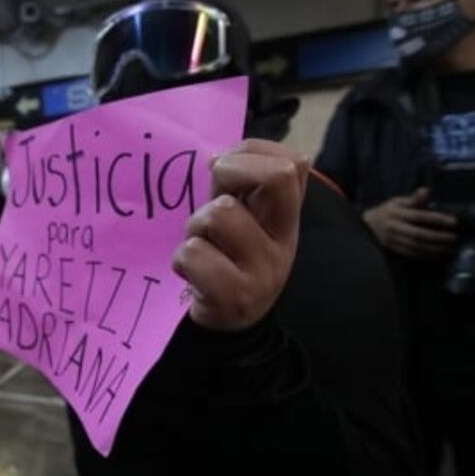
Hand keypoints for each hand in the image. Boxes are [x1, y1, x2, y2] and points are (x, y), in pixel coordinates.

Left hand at [173, 140, 308, 331]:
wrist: (228, 322)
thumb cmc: (226, 257)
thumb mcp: (241, 216)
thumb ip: (238, 184)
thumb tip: (219, 158)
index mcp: (287, 215)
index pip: (293, 161)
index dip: (250, 152)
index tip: (223, 170)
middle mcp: (285, 240)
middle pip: (277, 177)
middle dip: (230, 173)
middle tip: (212, 199)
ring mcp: (264, 271)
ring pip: (221, 213)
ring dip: (196, 224)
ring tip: (200, 244)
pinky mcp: (234, 296)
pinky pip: (195, 253)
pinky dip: (182, 258)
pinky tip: (191, 272)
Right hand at [362, 188, 456, 257]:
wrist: (368, 226)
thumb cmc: (387, 211)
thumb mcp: (397, 201)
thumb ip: (413, 198)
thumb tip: (426, 190)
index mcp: (396, 213)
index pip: (419, 216)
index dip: (437, 219)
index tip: (453, 222)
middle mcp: (394, 227)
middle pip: (418, 234)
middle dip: (438, 237)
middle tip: (454, 237)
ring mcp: (393, 240)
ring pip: (416, 246)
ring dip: (435, 248)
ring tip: (449, 247)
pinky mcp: (394, 249)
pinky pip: (412, 254)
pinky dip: (426, 255)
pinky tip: (438, 253)